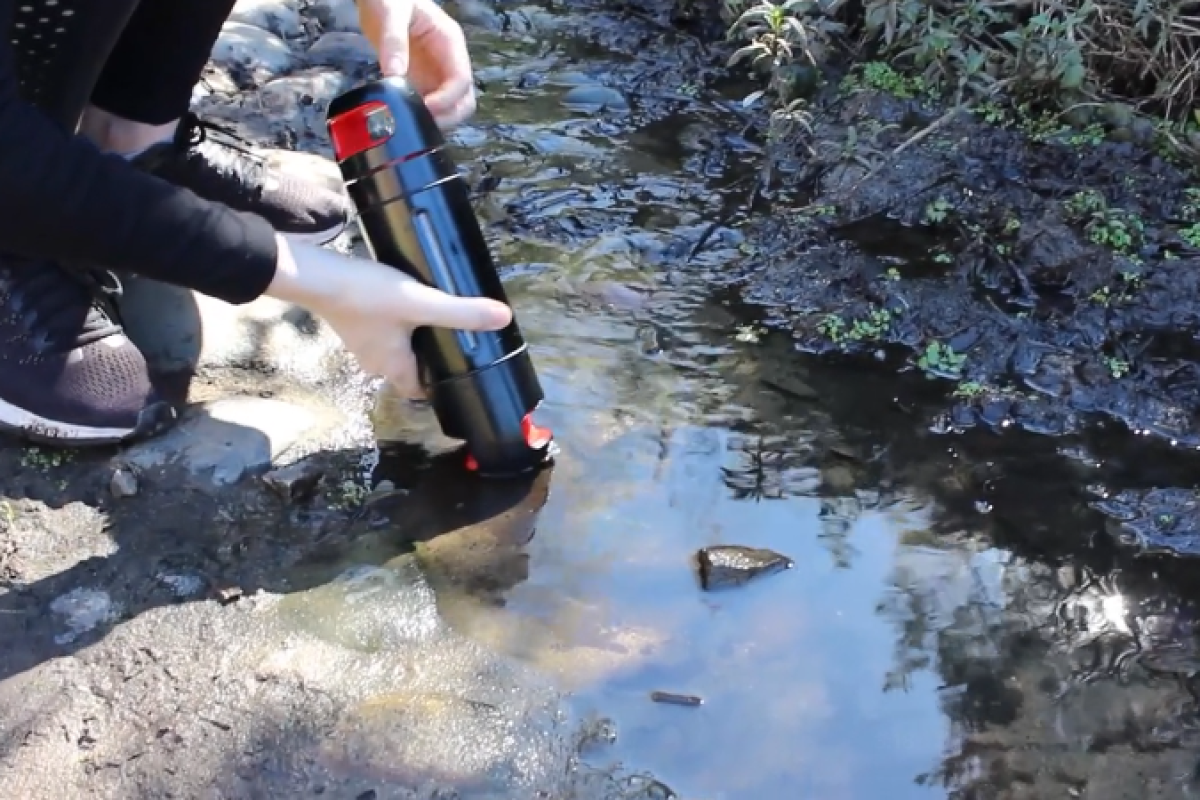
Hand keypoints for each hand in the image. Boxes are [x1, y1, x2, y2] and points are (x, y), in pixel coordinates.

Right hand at [266, 237, 510, 397]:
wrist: (317, 276)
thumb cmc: (368, 296)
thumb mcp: (421, 303)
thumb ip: (461, 312)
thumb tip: (504, 319)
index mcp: (395, 366)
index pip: (420, 390)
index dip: (439, 386)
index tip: (459, 372)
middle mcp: (375, 361)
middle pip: (408, 370)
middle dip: (428, 359)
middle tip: (452, 342)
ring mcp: (359, 342)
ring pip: (393, 350)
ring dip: (411, 340)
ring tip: (432, 320)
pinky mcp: (351, 322)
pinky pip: (379, 332)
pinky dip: (393, 325)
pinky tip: (402, 305)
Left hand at [357, 0, 476, 127]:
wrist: (380, 0)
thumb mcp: (391, 13)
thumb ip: (393, 42)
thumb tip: (394, 76)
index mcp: (450, 43)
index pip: (461, 80)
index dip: (447, 99)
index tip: (424, 108)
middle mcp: (449, 62)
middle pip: (464, 101)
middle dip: (448, 117)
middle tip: (421, 123)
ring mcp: (436, 75)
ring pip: (450, 108)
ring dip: (436, 120)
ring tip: (411, 121)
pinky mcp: (421, 83)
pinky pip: (429, 107)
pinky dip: (421, 117)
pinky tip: (403, 117)